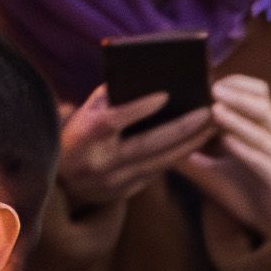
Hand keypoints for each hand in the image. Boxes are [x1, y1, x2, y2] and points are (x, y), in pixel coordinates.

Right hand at [55, 87, 215, 211]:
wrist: (57, 181)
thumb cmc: (75, 135)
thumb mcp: (83, 113)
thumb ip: (109, 97)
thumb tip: (143, 77)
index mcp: (85, 136)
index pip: (114, 121)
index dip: (139, 108)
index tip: (165, 95)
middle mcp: (100, 161)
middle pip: (147, 145)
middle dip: (182, 129)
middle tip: (209, 112)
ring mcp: (113, 182)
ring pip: (159, 163)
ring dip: (189, 145)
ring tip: (212, 127)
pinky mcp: (125, 194)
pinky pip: (157, 173)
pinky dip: (178, 157)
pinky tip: (197, 143)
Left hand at [178, 74, 270, 234]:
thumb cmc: (245, 192)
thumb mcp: (214, 168)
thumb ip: (192, 152)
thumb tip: (158, 137)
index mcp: (268, 129)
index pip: (260, 95)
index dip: (239, 84)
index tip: (212, 78)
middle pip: (263, 107)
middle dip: (237, 96)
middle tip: (212, 88)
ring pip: (263, 134)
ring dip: (238, 120)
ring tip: (215, 110)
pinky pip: (264, 163)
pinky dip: (245, 151)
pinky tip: (227, 142)